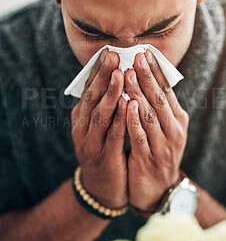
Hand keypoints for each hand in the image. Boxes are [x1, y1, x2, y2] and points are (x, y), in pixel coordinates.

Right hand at [71, 49, 127, 208]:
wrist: (103, 188)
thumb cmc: (106, 150)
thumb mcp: (101, 126)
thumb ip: (106, 104)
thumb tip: (118, 77)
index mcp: (81, 117)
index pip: (89, 89)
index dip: (98, 71)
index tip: (109, 52)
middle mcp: (82, 127)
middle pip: (92, 97)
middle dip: (103, 76)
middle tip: (112, 56)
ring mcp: (91, 143)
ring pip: (100, 114)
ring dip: (110, 94)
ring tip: (120, 75)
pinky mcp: (104, 157)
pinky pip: (113, 135)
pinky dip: (120, 120)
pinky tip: (129, 106)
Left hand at [124, 50, 188, 211]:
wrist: (159, 189)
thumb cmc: (158, 152)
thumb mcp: (163, 128)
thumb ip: (156, 106)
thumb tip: (145, 78)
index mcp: (177, 119)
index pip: (166, 91)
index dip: (155, 71)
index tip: (145, 52)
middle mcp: (174, 130)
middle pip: (160, 99)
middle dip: (147, 77)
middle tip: (136, 57)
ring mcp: (164, 145)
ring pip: (150, 115)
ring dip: (139, 94)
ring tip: (128, 75)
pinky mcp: (150, 159)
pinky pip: (141, 137)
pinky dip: (134, 121)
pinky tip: (127, 106)